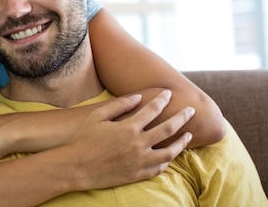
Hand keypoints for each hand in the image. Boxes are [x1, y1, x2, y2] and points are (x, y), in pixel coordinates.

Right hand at [62, 90, 194, 190]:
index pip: (153, 110)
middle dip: (182, 117)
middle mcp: (138, 144)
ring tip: (189, 135)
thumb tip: (139, 97)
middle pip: (168, 128)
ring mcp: (140, 161)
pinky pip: (159, 168)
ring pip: (170, 151)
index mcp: (128, 128)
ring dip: (182, 142)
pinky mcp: (137, 175)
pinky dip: (168, 160)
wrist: (76, 167)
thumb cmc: (84, 138)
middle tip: (191, 110)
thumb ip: (120, 105)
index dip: (162, 100)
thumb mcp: (98, 116)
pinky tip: (172, 154)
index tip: (169, 94)